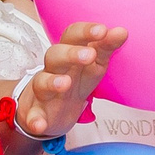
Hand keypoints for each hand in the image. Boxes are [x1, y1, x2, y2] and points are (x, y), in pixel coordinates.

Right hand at [15, 21, 123, 137]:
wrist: (50, 109)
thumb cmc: (75, 81)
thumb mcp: (94, 65)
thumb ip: (106, 48)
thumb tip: (122, 31)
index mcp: (69, 55)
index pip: (72, 36)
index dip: (85, 32)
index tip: (103, 30)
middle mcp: (53, 70)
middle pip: (54, 55)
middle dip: (70, 54)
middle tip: (89, 55)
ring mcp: (43, 91)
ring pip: (42, 83)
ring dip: (52, 82)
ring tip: (65, 83)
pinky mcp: (36, 113)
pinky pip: (33, 116)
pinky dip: (35, 120)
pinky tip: (39, 125)